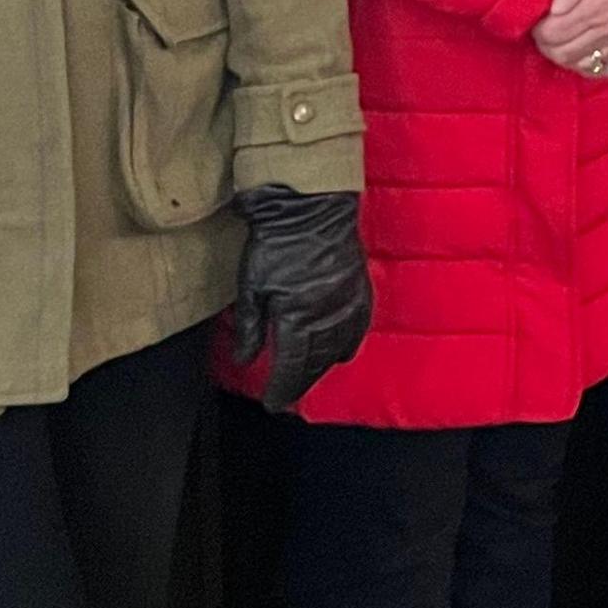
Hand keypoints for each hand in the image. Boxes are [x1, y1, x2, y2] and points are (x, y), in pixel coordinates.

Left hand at [225, 186, 371, 415]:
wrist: (309, 205)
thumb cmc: (276, 242)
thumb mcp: (251, 285)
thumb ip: (250, 327)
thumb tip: (246, 360)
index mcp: (299, 317)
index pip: (292, 367)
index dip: (282, 389)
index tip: (273, 403)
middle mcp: (328, 316)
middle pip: (317, 363)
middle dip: (300, 383)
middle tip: (287, 395)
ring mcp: (348, 303)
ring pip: (339, 349)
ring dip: (323, 367)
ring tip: (309, 377)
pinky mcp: (360, 288)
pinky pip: (359, 328)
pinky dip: (349, 344)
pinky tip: (341, 353)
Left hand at [533, 0, 607, 77]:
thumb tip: (554, 9)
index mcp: (596, 6)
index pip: (554, 33)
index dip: (539, 32)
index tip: (537, 23)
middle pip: (564, 52)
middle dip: (547, 45)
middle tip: (543, 34)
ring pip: (583, 63)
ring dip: (564, 57)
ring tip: (558, 44)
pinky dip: (591, 67)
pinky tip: (582, 56)